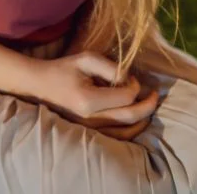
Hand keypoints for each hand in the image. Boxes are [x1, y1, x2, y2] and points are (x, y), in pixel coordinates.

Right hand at [23, 51, 159, 140]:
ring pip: (126, 132)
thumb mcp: (87, 59)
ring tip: (149, 108)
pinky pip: (116, 138)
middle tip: (156, 95)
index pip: (126, 97)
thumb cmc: (63, 69)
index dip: (135, 85)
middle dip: (148, 105)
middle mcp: (90, 119)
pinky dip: (131, 130)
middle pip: (130, 117)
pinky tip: (136, 120)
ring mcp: (89, 129)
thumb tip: (130, 82)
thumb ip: (111, 68)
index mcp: (89, 100)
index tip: (132, 77)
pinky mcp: (89, 133)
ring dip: (143, 120)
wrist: (40, 86)